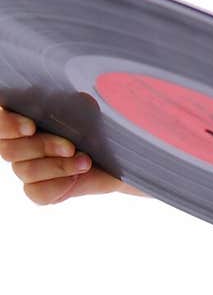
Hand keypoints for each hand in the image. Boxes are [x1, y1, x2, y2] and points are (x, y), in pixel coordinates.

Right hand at [0, 104, 124, 204]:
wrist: (119, 155)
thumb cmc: (99, 127)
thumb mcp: (88, 110)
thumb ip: (72, 104)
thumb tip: (66, 101)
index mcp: (26, 116)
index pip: (1, 121)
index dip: (9, 125)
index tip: (31, 127)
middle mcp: (20, 143)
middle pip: (9, 150)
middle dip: (44, 147)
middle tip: (71, 147)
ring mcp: (27, 168)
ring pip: (26, 171)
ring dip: (58, 166)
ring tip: (84, 161)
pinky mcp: (39, 190)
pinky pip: (38, 192)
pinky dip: (60, 184)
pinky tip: (76, 177)